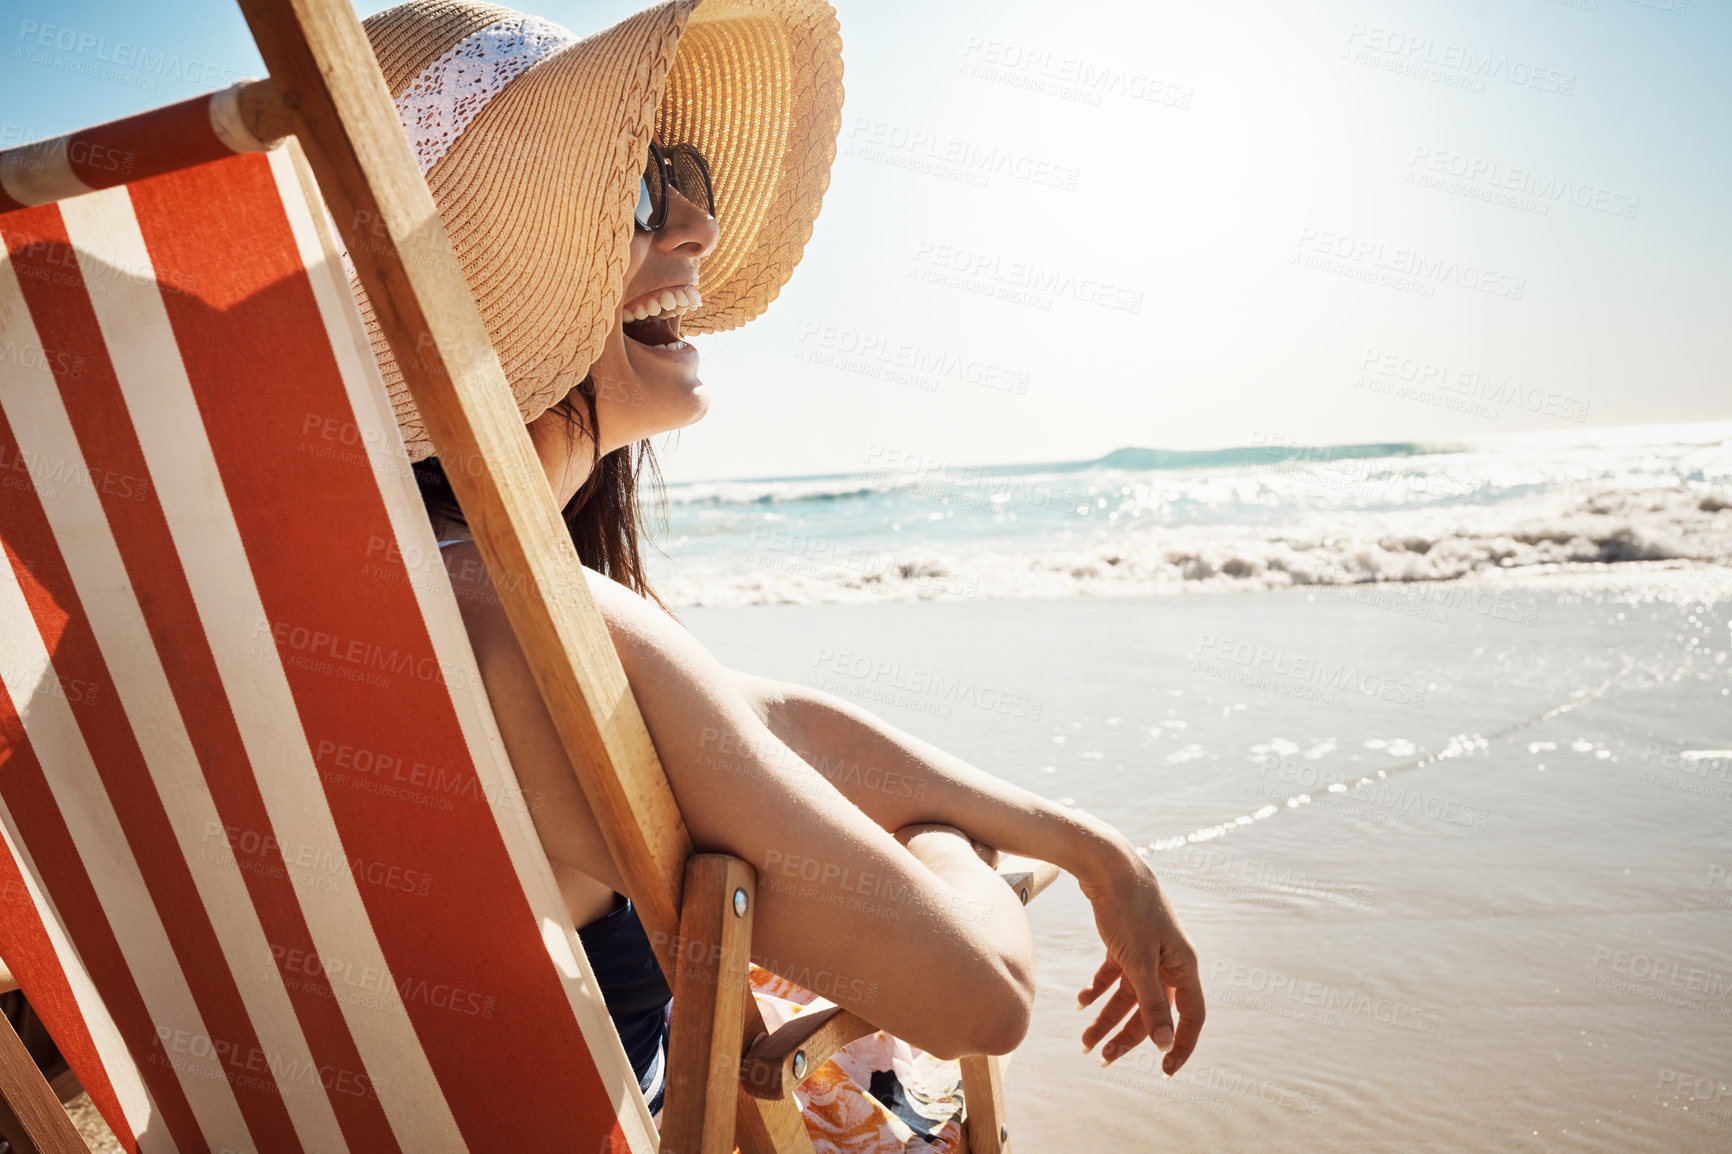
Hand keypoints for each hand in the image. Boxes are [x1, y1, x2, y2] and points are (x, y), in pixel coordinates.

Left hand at [1074, 845, 1203, 1075]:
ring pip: (1129, 995)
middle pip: (1153, 1010)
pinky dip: (1099, 989)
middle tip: (1102, 1059)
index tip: (1164, 1071)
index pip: (1191, 1016)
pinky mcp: (1125, 940)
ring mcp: (1147, 950)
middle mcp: (1168, 960)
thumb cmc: (1128, 909)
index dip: (1181, 1045)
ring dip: (1107, 1017)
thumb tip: (1166, 1043)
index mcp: (1183, 965)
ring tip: (1084, 1040)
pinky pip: (1115, 974)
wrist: (1105, 864)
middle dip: (1128, 1036)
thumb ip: (1152, 1004)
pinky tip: (1081, 1002)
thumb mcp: (1138, 962)